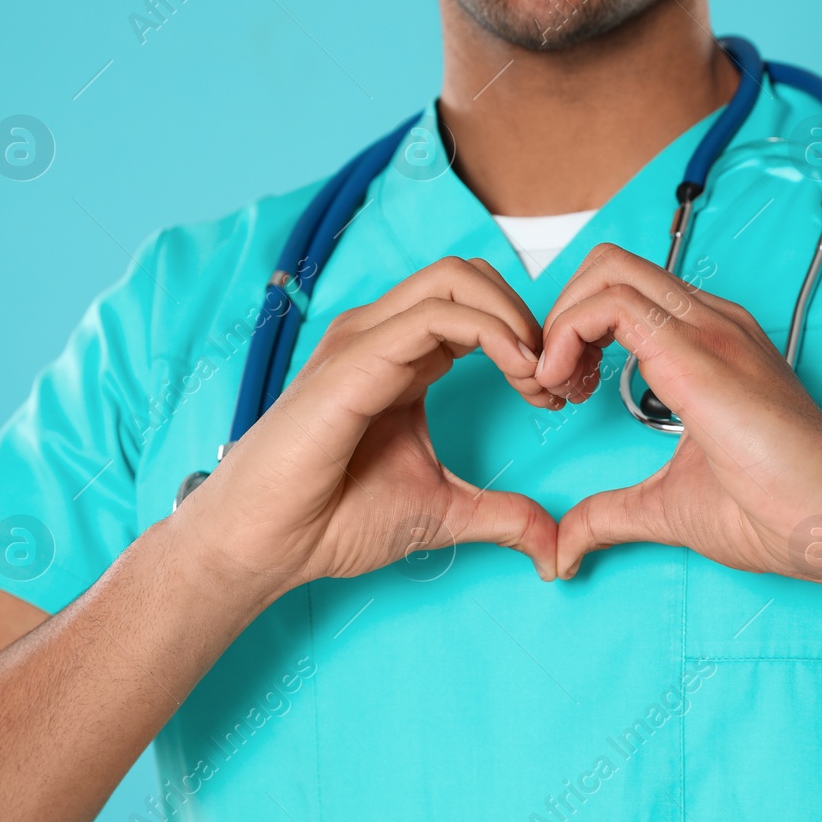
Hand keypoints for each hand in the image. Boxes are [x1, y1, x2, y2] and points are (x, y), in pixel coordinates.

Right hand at [177, 257, 563, 599]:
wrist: (265, 544)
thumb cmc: (332, 520)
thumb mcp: (443, 513)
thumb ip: (503, 516)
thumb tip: (556, 546)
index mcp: (403, 358)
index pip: (476, 304)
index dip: (526, 339)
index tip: (553, 396)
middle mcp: (383, 336)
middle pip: (470, 275)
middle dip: (525, 316)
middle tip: (552, 379)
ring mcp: (366, 340)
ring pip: (457, 278)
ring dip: (514, 320)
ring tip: (536, 378)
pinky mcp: (356, 358)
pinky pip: (436, 316)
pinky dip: (491, 334)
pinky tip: (516, 375)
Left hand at [536, 244, 821, 581]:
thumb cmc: (777, 511)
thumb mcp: (667, 505)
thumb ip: (610, 515)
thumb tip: (564, 548)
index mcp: (708, 344)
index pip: (625, 292)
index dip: (576, 331)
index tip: (566, 393)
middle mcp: (709, 323)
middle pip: (609, 266)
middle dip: (559, 315)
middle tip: (554, 385)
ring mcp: (708, 330)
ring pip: (607, 271)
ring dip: (558, 324)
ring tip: (557, 389)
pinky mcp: (698, 352)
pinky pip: (612, 304)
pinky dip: (566, 335)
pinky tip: (567, 389)